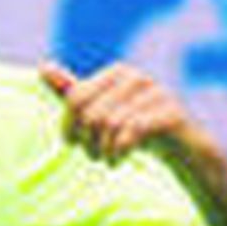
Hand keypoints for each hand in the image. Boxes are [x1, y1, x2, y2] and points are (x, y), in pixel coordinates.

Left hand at [41, 59, 203, 163]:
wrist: (182, 147)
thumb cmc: (136, 129)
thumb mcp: (101, 111)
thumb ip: (74, 92)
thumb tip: (44, 67)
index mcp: (118, 73)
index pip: (75, 99)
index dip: (69, 127)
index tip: (74, 143)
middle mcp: (137, 77)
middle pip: (91, 114)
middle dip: (87, 141)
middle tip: (94, 154)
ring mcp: (157, 94)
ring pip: (110, 125)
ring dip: (103, 151)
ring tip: (108, 159)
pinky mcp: (171, 113)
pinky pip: (131, 131)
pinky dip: (119, 151)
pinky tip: (120, 159)